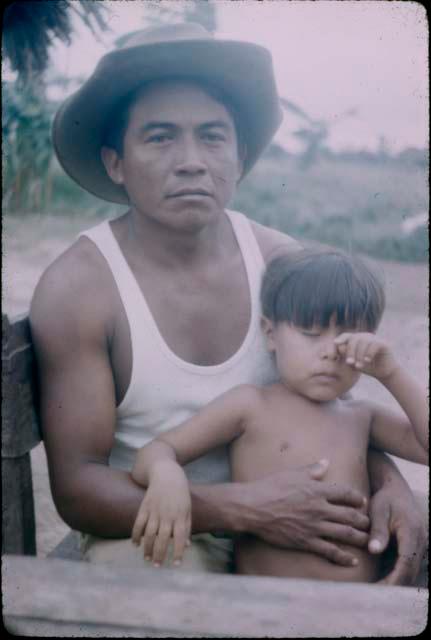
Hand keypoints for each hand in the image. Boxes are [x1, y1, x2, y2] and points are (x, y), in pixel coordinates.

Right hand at [131, 462, 191, 566]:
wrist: (167, 474)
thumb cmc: (180, 494)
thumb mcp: (188, 508)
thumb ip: (187, 527)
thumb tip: (187, 546)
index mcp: (180, 515)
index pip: (180, 538)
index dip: (177, 552)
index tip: (175, 564)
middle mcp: (167, 514)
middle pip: (162, 538)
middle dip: (159, 554)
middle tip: (157, 566)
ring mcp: (154, 510)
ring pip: (149, 533)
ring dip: (147, 548)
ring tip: (147, 559)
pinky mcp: (144, 506)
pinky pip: (138, 523)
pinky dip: (135, 534)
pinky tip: (135, 544)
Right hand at [242, 460, 369, 565]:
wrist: (253, 508)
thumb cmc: (270, 487)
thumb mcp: (292, 474)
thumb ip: (312, 470)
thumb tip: (326, 462)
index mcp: (317, 490)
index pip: (345, 494)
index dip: (357, 498)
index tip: (362, 501)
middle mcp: (320, 509)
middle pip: (350, 515)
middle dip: (363, 520)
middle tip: (370, 523)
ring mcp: (314, 527)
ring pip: (345, 534)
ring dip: (359, 538)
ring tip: (368, 540)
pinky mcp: (306, 542)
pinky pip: (330, 551)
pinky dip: (343, 557)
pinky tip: (353, 561)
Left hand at [334, 332, 397, 379]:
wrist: (384, 373)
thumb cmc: (367, 367)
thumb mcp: (354, 363)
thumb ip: (347, 356)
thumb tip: (339, 348)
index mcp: (357, 339)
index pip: (346, 336)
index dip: (340, 338)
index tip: (335, 343)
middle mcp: (365, 336)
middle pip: (354, 338)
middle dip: (350, 351)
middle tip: (349, 363)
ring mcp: (375, 338)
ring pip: (363, 341)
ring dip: (359, 355)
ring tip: (359, 366)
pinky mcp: (384, 343)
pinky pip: (374, 344)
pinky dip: (369, 353)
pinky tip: (367, 361)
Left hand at [368, 484, 427, 584]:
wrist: (395, 490)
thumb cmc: (385, 499)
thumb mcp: (378, 511)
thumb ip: (377, 530)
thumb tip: (374, 550)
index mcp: (412, 532)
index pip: (406, 562)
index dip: (395, 578)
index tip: (380, 590)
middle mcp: (420, 541)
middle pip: (410, 571)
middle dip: (394, 586)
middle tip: (374, 598)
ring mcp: (420, 545)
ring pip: (411, 571)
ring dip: (396, 583)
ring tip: (376, 594)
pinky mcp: (414, 548)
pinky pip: (408, 566)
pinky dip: (397, 576)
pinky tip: (382, 583)